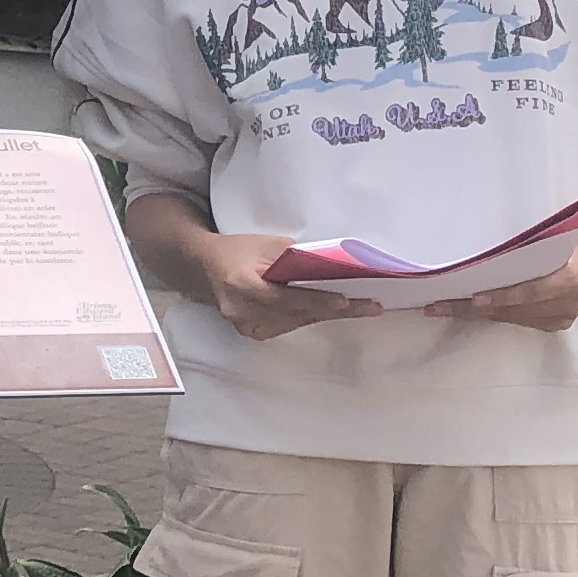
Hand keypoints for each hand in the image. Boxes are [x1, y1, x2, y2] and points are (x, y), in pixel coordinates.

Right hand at [185, 230, 380, 342]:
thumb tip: (328, 264)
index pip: (284, 297)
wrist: (206, 267)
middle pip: (297, 313)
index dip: (315, 300)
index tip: (344, 302)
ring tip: (361, 308)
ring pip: (296, 322)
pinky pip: (288, 326)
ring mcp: (246, 325)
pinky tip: (330, 310)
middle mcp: (242, 310)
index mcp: (241, 284)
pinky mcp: (252, 332)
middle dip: (335, 309)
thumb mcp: (266, 244)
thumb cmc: (238, 250)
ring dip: (327, 314)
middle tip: (370, 306)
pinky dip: (309, 317)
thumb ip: (294, 257)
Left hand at [425, 234, 577, 332]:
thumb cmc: (575, 235)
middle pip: (515, 310)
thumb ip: (530, 245)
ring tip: (447, 308)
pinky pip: (522, 321)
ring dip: (480, 314)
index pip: (530, 292)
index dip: (502, 296)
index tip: (474, 298)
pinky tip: (471, 310)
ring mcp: (566, 316)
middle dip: (475, 308)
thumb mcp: (557, 232)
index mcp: (573, 278)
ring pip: (514, 318)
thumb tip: (489, 251)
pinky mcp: (559, 322)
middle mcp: (571, 303)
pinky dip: (497, 314)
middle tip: (441, 305)